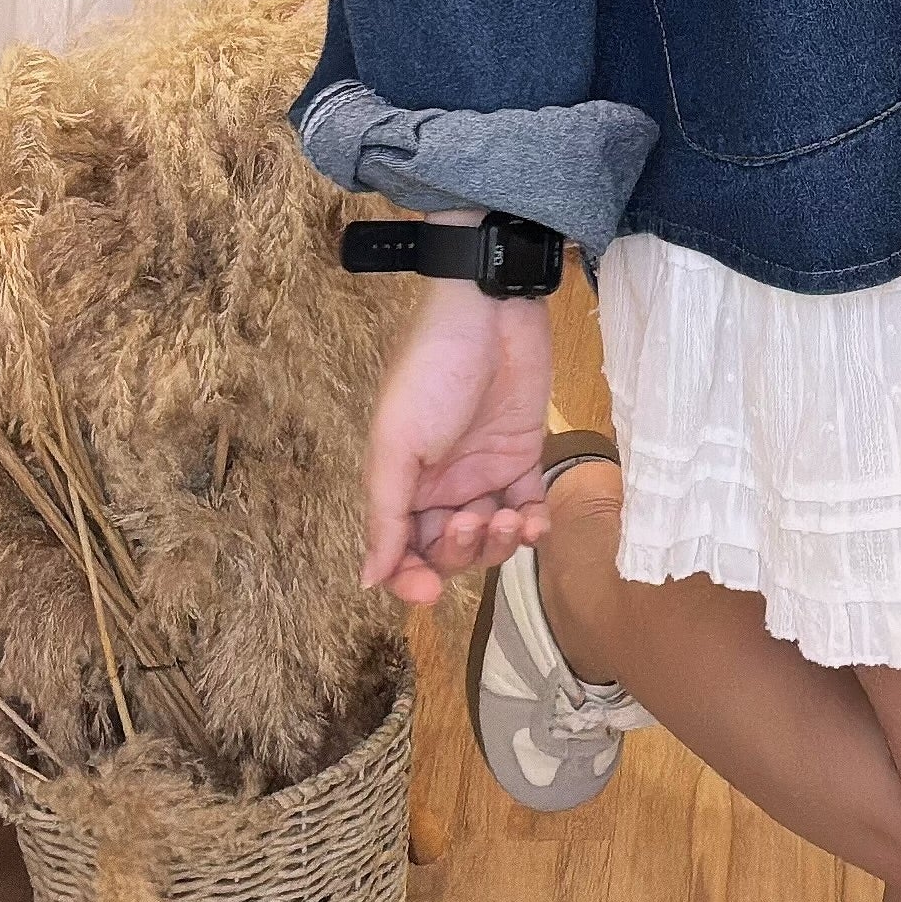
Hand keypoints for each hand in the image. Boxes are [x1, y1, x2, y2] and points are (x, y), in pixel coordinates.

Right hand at [361, 276, 554, 601]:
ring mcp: (483, 471)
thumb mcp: (395, 443)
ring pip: (490, 536)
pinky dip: (532, 526)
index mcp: (400, 482)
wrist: (490, 310)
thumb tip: (366, 581)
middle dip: (461, 551)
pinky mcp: (523, 456)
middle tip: (473, 519)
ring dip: (498, 542)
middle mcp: (440, 484)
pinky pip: (528, 509)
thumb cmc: (431, 370)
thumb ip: (385, 515)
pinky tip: (535, 521)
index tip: (429, 590)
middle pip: (447, 549)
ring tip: (509, 517)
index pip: (399, 551)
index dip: (410, 578)